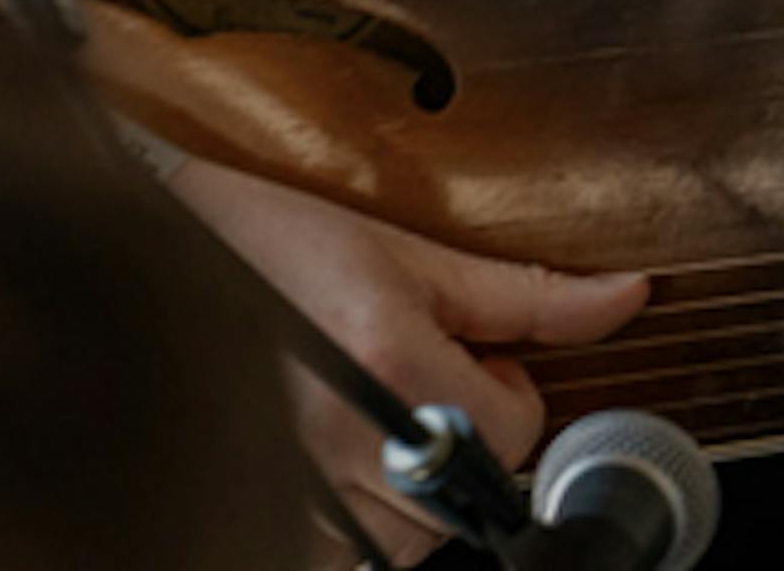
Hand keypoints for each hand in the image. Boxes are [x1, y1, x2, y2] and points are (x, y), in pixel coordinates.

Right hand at [165, 155, 653, 564]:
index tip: (457, 352)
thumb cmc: (268, 245)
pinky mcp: (267, 523)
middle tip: (396, 378)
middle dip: (457, 436)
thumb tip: (626, 297)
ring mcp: (297, 491)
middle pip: (470, 492)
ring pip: (412, 534)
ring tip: (356, 411)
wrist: (157, 258)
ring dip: (406, 482)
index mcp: (393, 362)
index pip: (518, 428)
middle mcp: (347, 438)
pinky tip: (323, 453)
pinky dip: (353, 516)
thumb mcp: (406, 254)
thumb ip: (527, 293)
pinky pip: (350, 554)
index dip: (501, 385)